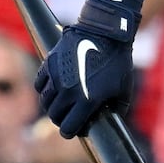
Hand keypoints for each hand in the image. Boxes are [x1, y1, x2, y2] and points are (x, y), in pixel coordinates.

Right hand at [35, 0, 139, 138]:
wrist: (106, 31)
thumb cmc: (117, 60)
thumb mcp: (124, 87)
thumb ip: (118, 108)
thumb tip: (112, 121)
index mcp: (87, 100)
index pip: (68, 128)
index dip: (71, 131)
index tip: (73, 128)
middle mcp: (69, 91)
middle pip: (55, 116)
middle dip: (61, 118)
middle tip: (68, 115)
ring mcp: (57, 77)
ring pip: (45, 102)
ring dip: (52, 104)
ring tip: (61, 101)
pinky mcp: (50, 63)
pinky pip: (39, 84)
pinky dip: (44, 88)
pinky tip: (54, 87)